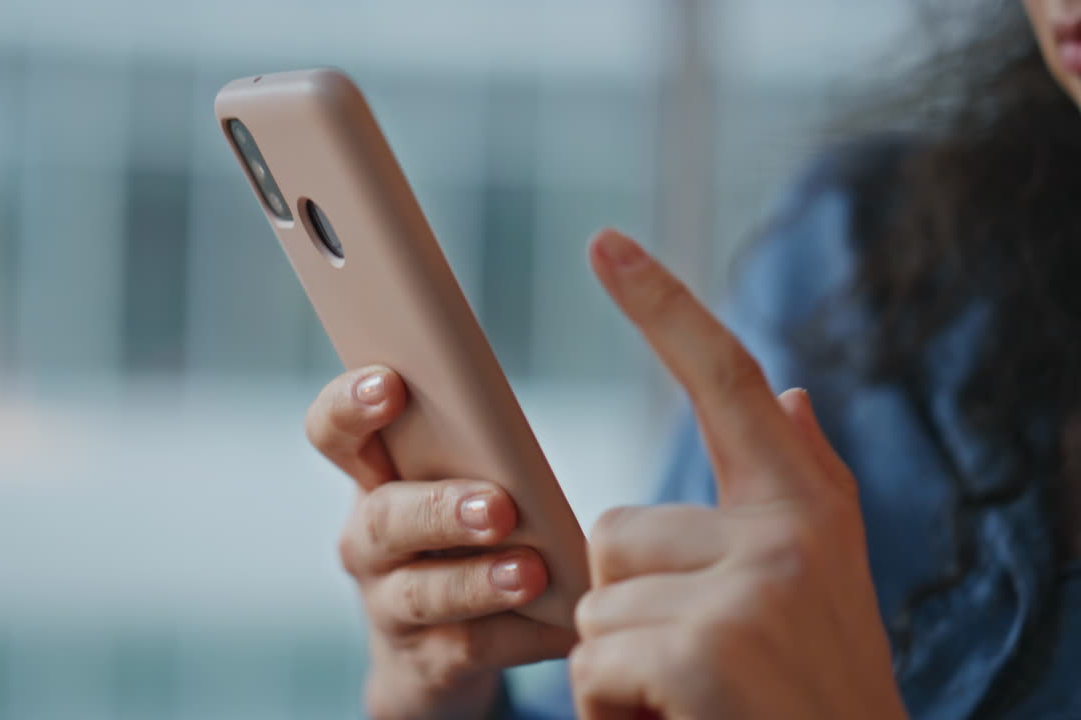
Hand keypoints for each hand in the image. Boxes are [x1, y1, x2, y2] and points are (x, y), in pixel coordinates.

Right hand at [307, 367, 576, 719]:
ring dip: (478, 581)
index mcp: (373, 480)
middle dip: (440, 509)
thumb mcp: (454, 487)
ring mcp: (389, 607)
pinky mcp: (426, 663)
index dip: (350, 405)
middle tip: (498, 506)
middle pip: (384, 518)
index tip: (390, 384)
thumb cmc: (457, 541)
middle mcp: (367, 542)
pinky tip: (563, 620)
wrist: (436, 657)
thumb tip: (519, 428)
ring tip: (532, 572)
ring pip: (422, 593)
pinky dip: (521, 635)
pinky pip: (469, 648)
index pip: (334, 433)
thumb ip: (473, 450)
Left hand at [569, 230, 906, 719]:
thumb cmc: (819, 685)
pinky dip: (612, 709)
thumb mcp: (825, 577)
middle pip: (613, 528)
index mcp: (807, 504)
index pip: (728, 379)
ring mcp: (748, 589)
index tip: (606, 243)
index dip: (664, 306)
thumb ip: (801, 479)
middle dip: (627, 604)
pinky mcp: (704, 650)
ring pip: (595, 601)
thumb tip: (787, 393)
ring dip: (619, 664)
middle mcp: (786, 531)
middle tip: (694, 661)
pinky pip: (590, 662)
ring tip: (691, 698)